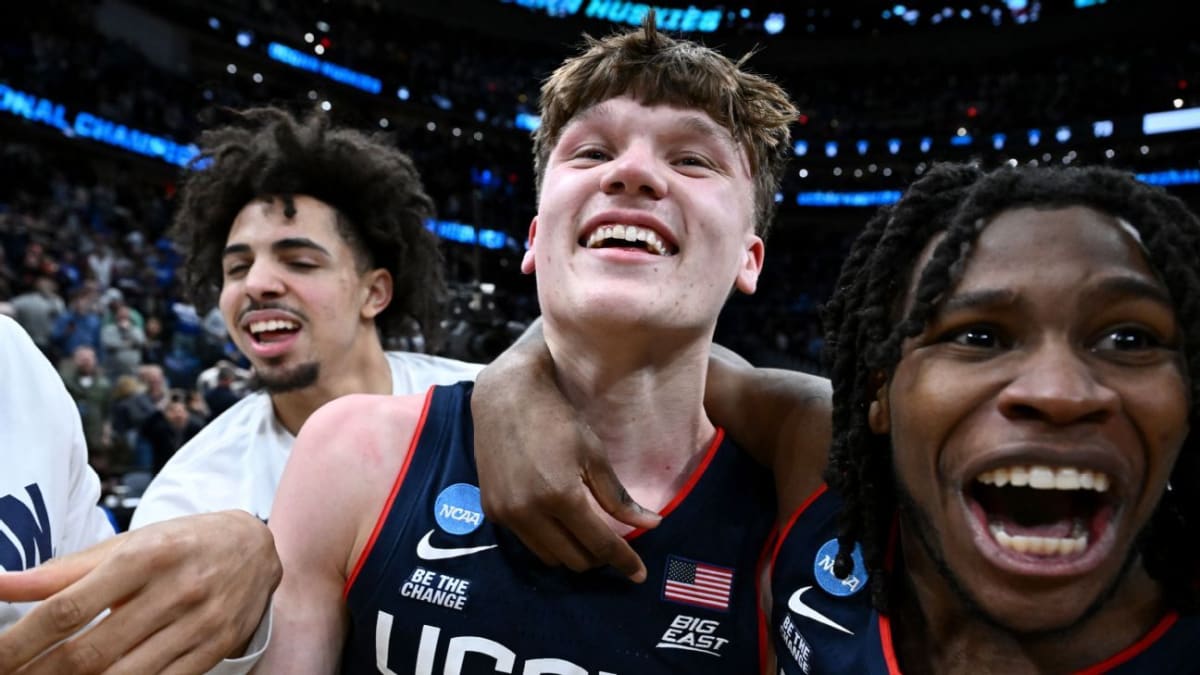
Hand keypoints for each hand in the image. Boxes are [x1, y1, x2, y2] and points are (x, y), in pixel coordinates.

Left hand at [0, 510, 279, 673]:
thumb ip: (65, 569)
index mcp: (144, 556)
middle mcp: (173, 590)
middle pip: (88, 652)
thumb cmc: (183, 543)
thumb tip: (2, 583)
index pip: (67, 609)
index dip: (21, 642)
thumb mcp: (128, 544)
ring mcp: (197, 624)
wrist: (257, 548)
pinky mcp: (213, 650)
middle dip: (38, 673)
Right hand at [471, 320, 660, 581]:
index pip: (600, 545)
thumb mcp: (594, 455)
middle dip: (598, 557)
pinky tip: (557, 521)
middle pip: (574, 559)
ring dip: (571, 552)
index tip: (639, 575)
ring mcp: (507, 514)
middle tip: (612, 544)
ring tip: (586, 534)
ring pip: (548, 557)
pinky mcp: (492, 511)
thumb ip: (618, 498)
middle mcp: (530, 512)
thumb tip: (652, 525)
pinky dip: (547, 539)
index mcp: (561, 496)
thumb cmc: (557, 419)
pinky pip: (526, 541)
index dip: (623, 562)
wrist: (505, 396)